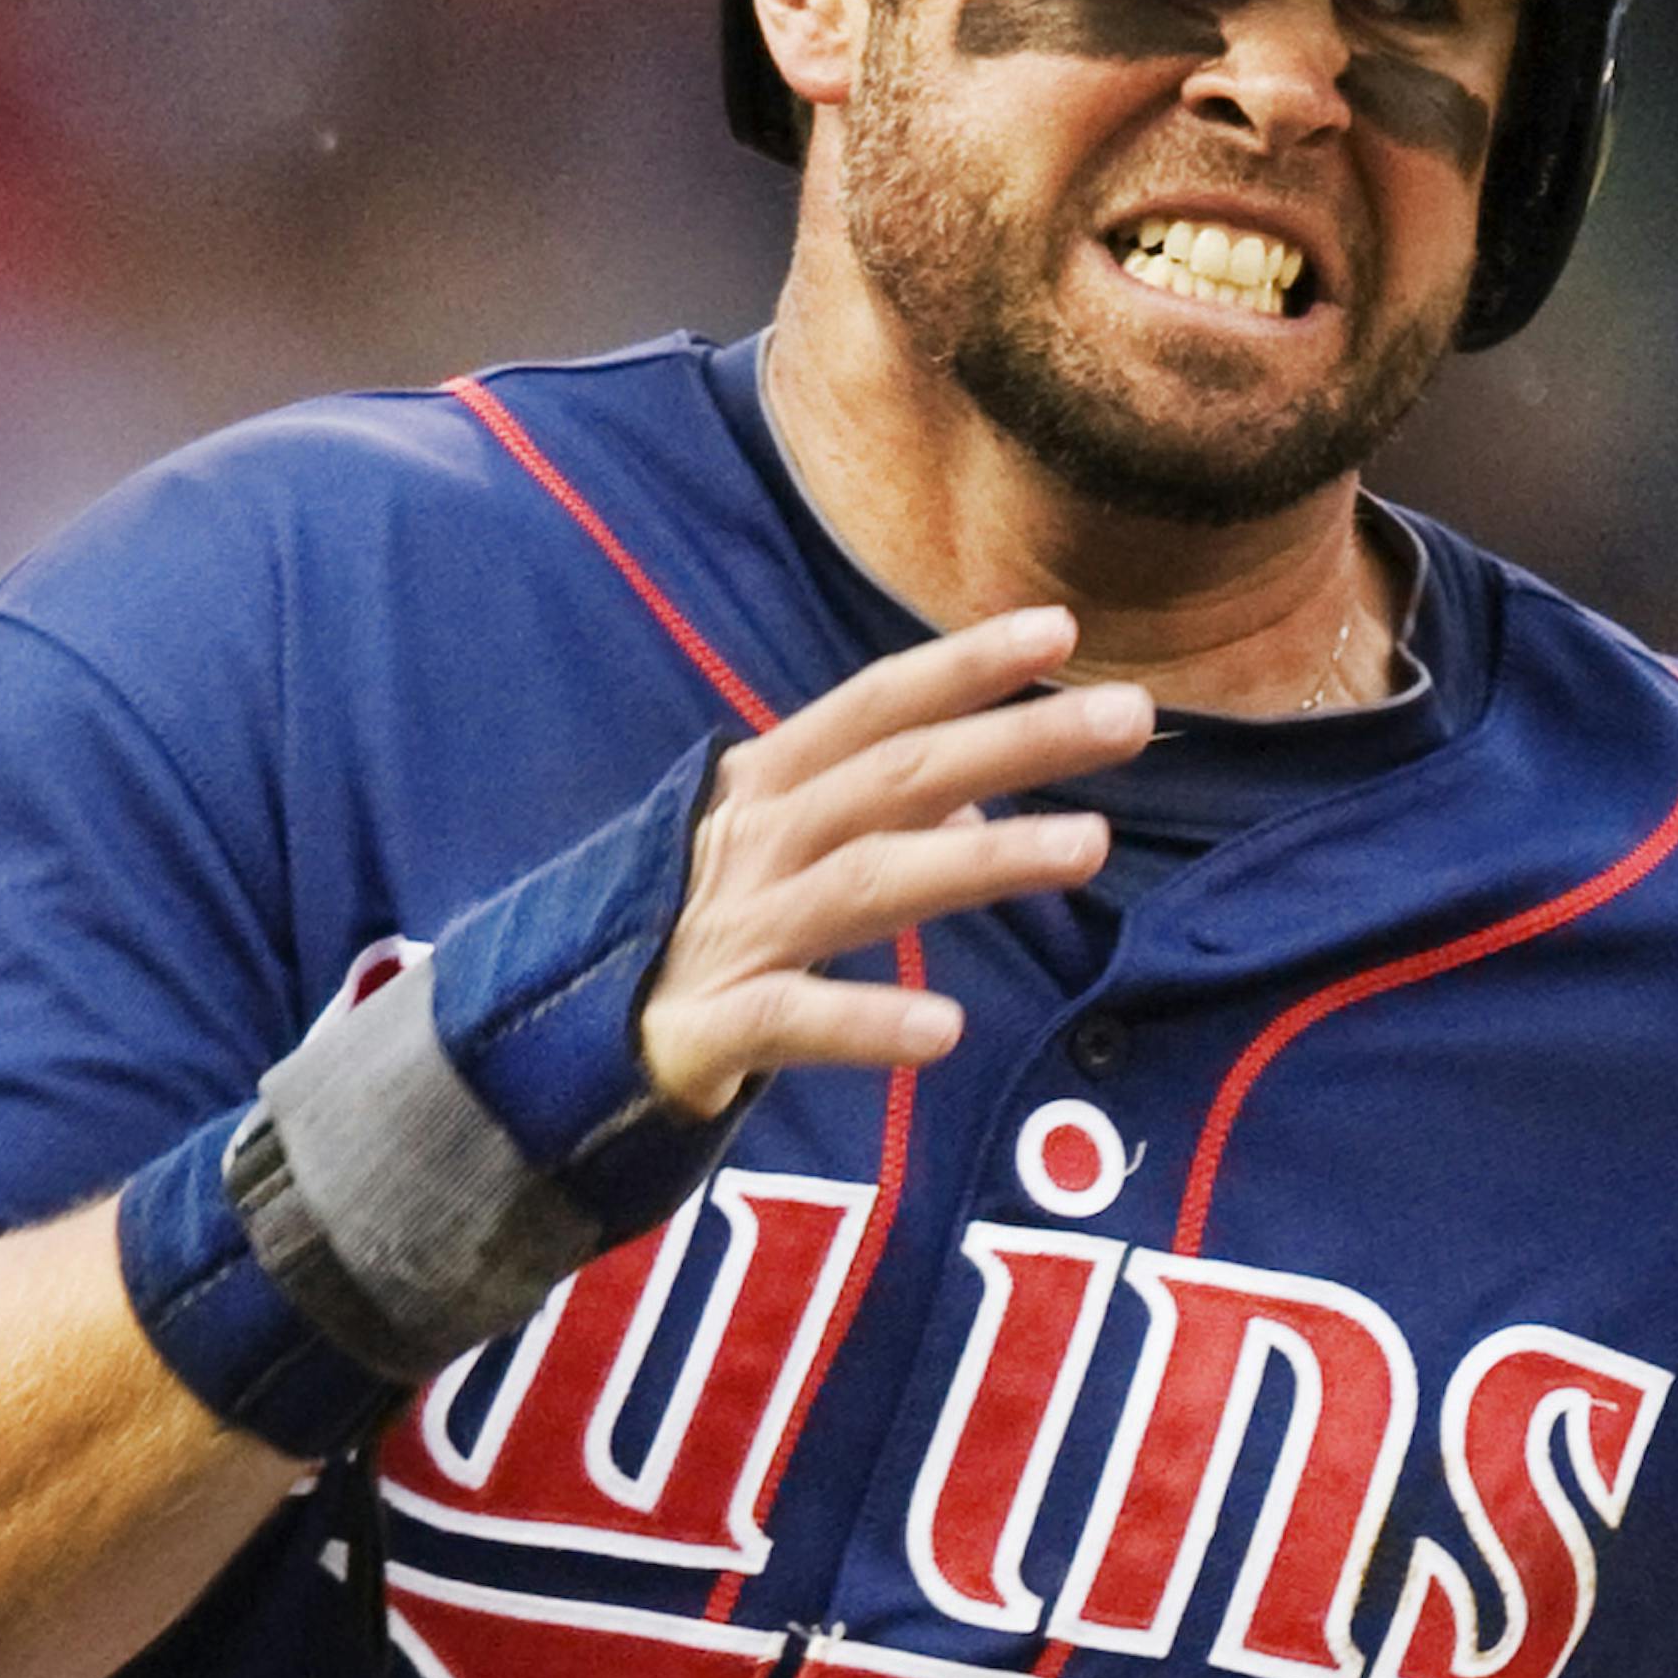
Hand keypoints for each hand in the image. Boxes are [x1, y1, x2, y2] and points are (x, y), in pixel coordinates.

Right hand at [638, 607, 1152, 1116]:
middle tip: (1131, 717)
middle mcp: (751, 843)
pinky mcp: (704, 1031)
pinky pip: (792, 1019)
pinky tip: (945, 1029)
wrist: (546, 1046)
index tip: (1062, 631)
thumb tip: (984, 791)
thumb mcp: (774, 857)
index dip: (963, 666)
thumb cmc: (685, 938)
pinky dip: (865, 1021)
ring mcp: (728, 932)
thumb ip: (875, 819)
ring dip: (980, 857)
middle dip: (1015, 738)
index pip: (874, 707)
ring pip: (864, 881)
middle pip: (896, 776)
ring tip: (1089, 846)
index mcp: (765, 789)